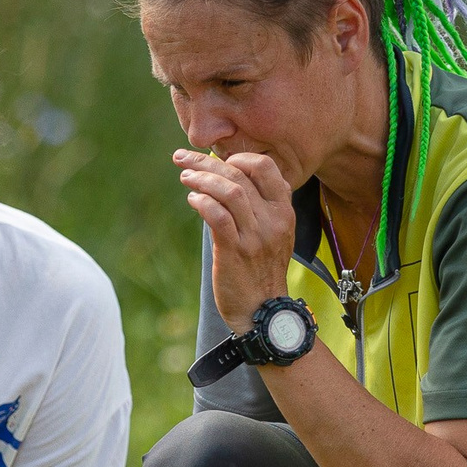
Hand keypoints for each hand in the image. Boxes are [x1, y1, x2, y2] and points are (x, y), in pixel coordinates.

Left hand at [177, 147, 295, 327]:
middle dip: (206, 162)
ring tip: (185, 177)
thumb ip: (259, 206)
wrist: (262, 309)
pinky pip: (218, 216)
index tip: (216, 159)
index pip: (266, 167)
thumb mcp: (273, 234)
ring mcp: (256, 236)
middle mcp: (273, 220)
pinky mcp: (235, 252)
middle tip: (183, 158)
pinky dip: (202, 202)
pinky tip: (192, 200)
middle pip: (239, 175)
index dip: (238, 156)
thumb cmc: (261, 270)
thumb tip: (228, 178)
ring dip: (202, 179)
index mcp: (284, 211)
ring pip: (229, 192)